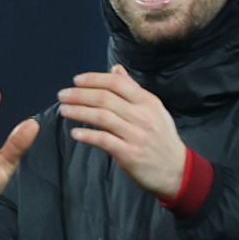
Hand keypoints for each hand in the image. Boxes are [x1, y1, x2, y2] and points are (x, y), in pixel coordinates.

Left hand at [58, 65, 187, 198]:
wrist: (177, 170)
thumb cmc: (160, 138)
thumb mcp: (153, 109)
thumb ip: (132, 89)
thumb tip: (115, 69)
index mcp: (148, 102)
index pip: (118, 83)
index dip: (94, 79)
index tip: (76, 80)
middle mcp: (142, 116)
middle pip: (106, 98)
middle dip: (80, 94)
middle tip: (62, 95)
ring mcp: (136, 135)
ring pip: (102, 117)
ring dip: (79, 112)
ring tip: (63, 111)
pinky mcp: (130, 154)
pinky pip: (105, 141)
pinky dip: (88, 136)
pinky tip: (75, 133)